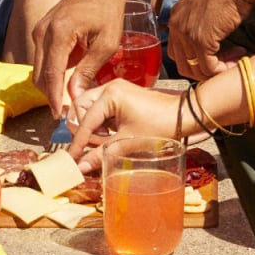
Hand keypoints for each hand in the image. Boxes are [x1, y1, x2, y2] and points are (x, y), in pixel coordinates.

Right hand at [31, 0, 129, 113]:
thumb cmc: (109, 11)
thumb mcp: (106, 44)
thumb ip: (88, 71)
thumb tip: (75, 97)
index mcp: (59, 33)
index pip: (52, 74)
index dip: (54, 98)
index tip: (58, 116)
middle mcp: (44, 30)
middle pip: (40, 74)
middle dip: (50, 94)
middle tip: (65, 111)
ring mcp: (40, 28)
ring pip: (38, 67)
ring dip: (50, 84)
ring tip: (66, 98)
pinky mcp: (41, 28)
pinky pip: (41, 57)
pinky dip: (51, 71)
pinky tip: (66, 79)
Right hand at [65, 79, 185, 160]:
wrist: (184, 116)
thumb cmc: (160, 126)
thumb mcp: (127, 143)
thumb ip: (101, 155)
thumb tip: (81, 168)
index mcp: (110, 95)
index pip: (85, 121)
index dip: (77, 142)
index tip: (71, 159)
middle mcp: (109, 87)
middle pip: (80, 108)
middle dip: (84, 129)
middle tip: (96, 145)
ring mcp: (115, 89)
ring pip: (89, 108)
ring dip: (92, 126)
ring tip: (105, 140)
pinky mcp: (120, 95)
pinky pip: (100, 108)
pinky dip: (101, 123)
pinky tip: (111, 135)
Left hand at [166, 0, 251, 78]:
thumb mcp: (205, 8)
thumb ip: (199, 25)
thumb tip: (207, 48)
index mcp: (175, 17)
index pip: (176, 53)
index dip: (197, 61)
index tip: (217, 57)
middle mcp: (176, 25)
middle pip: (183, 65)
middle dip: (206, 70)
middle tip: (227, 62)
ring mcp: (186, 33)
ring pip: (197, 70)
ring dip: (218, 69)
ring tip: (237, 58)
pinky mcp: (201, 40)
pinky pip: (210, 68)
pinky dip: (225, 68)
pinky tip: (239, 55)